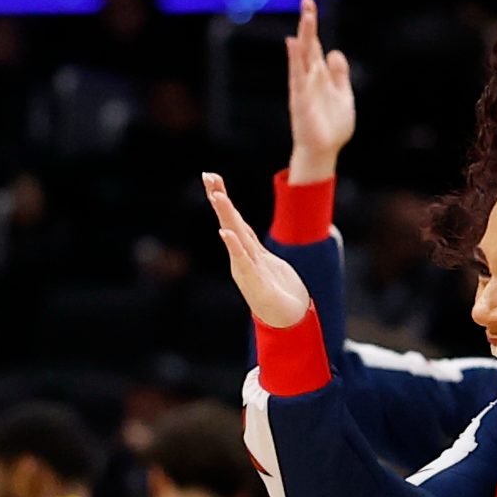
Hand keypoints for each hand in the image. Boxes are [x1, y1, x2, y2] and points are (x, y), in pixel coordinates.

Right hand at [204, 172, 312, 328]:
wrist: (288, 320)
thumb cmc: (279, 291)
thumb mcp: (268, 262)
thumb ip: (253, 248)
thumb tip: (240, 232)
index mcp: (248, 250)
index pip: (236, 219)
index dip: (225, 199)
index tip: (212, 177)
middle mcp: (244, 257)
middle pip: (232, 222)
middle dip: (220, 199)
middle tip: (208, 176)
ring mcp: (248, 269)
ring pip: (236, 237)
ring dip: (227, 216)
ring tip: (217, 195)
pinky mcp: (255, 283)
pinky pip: (244, 261)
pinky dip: (234, 247)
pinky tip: (225, 232)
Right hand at [286, 0, 353, 182]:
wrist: (324, 150)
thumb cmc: (332, 126)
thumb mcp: (343, 96)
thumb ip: (340, 75)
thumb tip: (336, 52)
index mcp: (320, 75)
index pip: (316, 45)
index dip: (313, 26)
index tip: (310, 4)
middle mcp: (309, 77)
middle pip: (308, 45)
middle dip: (308, 23)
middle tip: (307, 0)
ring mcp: (304, 86)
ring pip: (302, 56)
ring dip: (304, 35)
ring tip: (306, 16)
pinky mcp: (300, 99)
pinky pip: (297, 76)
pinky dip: (295, 60)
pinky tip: (294, 44)